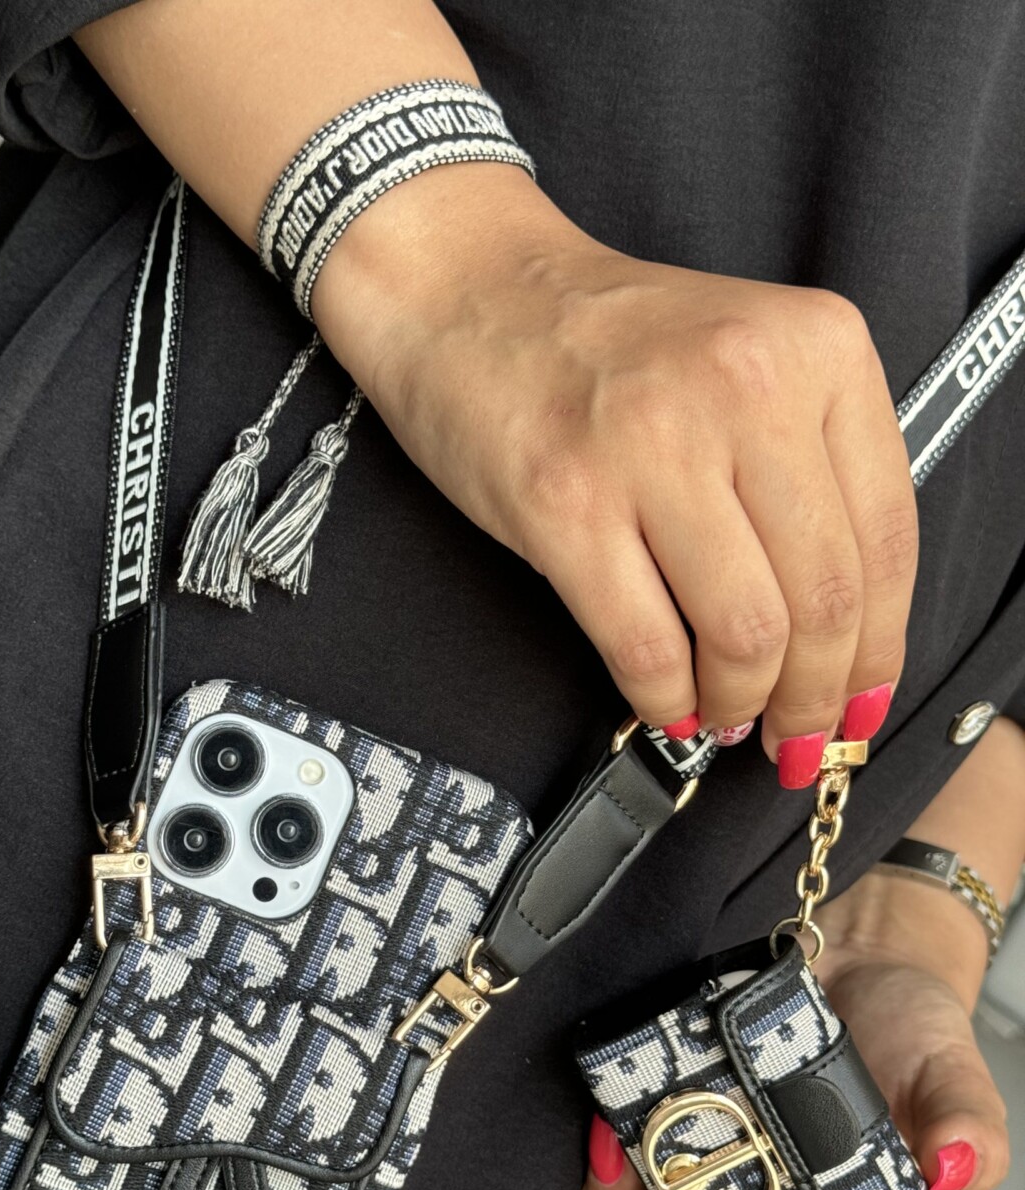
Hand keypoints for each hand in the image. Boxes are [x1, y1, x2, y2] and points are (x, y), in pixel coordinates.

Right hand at [316, 163, 916, 779]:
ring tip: (725, 714)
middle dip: (816, 697)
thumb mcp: (747, 360)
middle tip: (798, 734)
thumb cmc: (604, 340)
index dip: (880, 648)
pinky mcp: (565, 503)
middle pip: (823, 600)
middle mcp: (745, 387)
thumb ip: (807, 468)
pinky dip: (664, 697)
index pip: (886, 537)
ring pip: (744, 633)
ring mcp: (651, 444)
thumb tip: (841, 630)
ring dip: (741, 703)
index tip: (864, 699)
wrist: (469, 289)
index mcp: (816, 348)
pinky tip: (668, 702)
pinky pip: (645, 644)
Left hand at [580, 913, 1008, 1189]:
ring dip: (600, 1180)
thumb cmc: (914, 1034)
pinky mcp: (674, 1107)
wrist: (870, 959)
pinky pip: (615, 1140)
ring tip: (606, 1129)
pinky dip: (604, 1126)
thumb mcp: (953, 1078)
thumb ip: (969, 1128)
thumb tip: (953, 1168)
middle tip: (619, 1168)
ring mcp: (705, 1159)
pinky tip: (610, 1094)